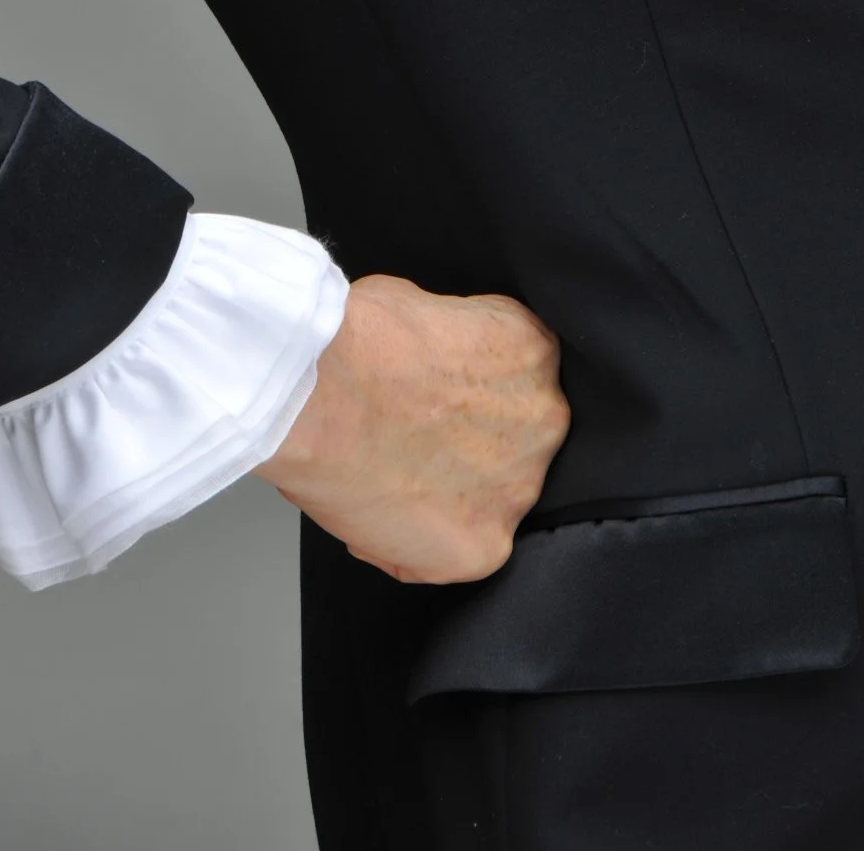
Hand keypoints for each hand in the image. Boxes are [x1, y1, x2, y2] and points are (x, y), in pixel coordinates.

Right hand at [255, 274, 568, 584]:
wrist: (320, 394)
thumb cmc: (358, 341)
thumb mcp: (429, 306)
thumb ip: (459, 343)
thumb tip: (438, 361)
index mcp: (534, 354)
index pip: (518, 385)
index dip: (473, 398)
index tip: (439, 404)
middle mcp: (543, 422)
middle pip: (513, 444)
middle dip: (468, 448)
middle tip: (412, 444)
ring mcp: (518, 488)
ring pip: (488, 502)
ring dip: (448, 498)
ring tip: (390, 478)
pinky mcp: (483, 548)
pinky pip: (455, 556)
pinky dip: (419, 548)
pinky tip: (382, 514)